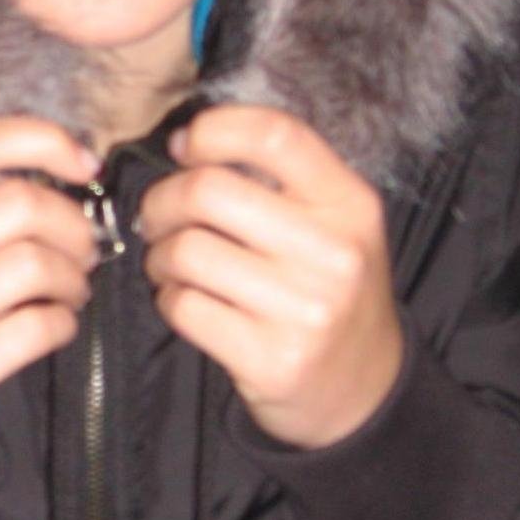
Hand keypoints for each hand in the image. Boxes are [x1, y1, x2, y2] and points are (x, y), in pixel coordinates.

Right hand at [0, 119, 99, 484]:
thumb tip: (64, 166)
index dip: (41, 141)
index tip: (84, 164)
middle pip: (16, 203)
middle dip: (71, 224)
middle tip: (84, 252)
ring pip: (31, 263)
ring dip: (72, 277)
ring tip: (70, 292)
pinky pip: (36, 327)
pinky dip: (64, 323)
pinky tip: (55, 328)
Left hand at [139, 106, 402, 447]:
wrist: (362, 390)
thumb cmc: (329, 291)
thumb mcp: (333, 224)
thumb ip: (279, 179)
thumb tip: (185, 141)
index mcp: (350, 204)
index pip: (274, 135)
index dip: (213, 129)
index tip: (184, 146)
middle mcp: (334, 253)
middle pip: (209, 190)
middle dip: (163, 200)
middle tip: (157, 217)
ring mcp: (305, 311)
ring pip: (186, 251)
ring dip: (160, 255)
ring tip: (169, 264)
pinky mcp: (270, 360)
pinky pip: (184, 306)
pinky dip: (169, 299)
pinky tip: (186, 301)